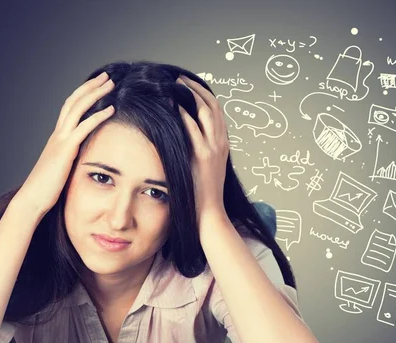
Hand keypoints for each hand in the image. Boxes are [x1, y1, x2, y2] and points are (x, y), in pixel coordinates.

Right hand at [13, 71, 115, 217]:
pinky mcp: (65, 150)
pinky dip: (97, 116)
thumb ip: (73, 157)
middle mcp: (57, 134)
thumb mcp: (64, 168)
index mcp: (57, 137)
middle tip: (107, 76)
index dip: (84, 94)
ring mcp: (60, 140)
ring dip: (95, 94)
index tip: (98, 85)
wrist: (32, 200)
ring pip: (77, 108)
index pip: (70, 108)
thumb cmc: (48, 189)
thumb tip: (85, 155)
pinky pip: (83, 128)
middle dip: (91, 86)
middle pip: (74, 101)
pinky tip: (111, 109)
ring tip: (110, 84)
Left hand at [176, 75, 229, 224]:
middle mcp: (221, 142)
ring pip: (205, 111)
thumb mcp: (209, 168)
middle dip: (196, 89)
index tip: (190, 85)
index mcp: (223, 144)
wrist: (211, 212)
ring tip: (175, 84)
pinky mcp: (202, 156)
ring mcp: (213, 148)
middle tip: (180, 79)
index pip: (216, 111)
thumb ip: (202, 151)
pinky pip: (192, 128)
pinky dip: (183, 113)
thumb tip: (187, 140)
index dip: (204, 94)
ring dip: (190, 95)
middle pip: (213, 105)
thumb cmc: (204, 193)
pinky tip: (172, 103)